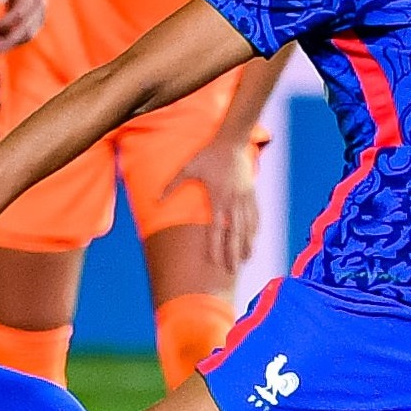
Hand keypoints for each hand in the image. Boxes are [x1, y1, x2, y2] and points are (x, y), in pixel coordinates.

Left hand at [0, 0, 48, 50]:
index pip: (18, 15)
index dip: (2, 25)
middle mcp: (39, 8)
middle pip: (26, 30)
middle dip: (10, 41)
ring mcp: (41, 15)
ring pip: (29, 35)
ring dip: (12, 42)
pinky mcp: (40, 22)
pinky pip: (29, 35)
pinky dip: (17, 41)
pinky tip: (3, 41)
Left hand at [164, 135, 260, 272]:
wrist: (232, 140)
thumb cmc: (208, 154)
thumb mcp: (187, 167)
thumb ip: (171, 185)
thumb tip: (155, 199)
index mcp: (218, 198)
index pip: (216, 230)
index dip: (216, 247)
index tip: (215, 262)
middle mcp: (233, 201)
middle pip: (235, 234)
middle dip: (234, 254)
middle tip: (233, 271)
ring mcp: (244, 198)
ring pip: (248, 227)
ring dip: (247, 244)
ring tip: (246, 259)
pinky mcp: (251, 193)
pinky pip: (255, 215)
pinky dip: (255, 228)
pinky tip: (255, 238)